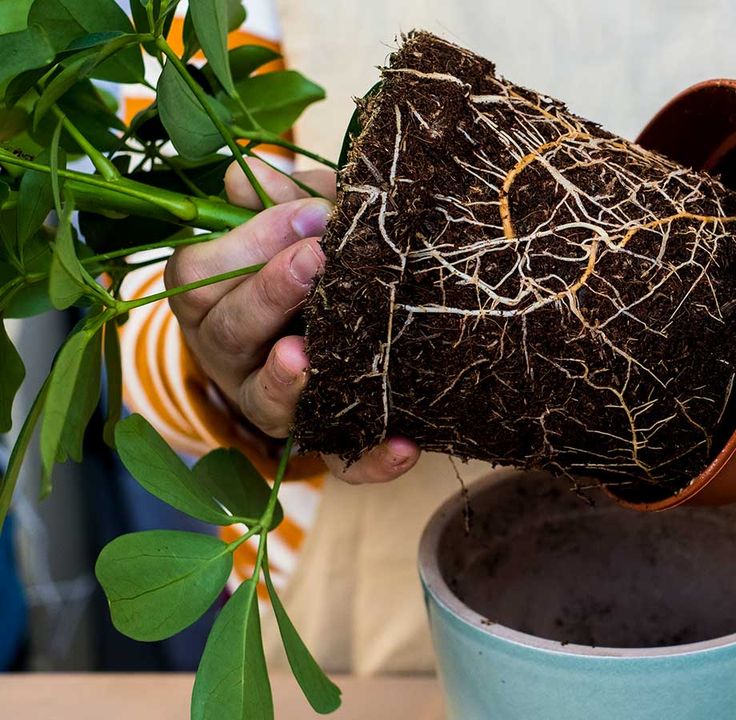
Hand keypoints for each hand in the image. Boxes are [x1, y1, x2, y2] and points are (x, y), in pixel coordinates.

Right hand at [166, 159, 420, 482]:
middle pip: (229, 331)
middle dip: (270, 293)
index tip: (309, 216)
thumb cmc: (313, 266)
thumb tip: (253, 175)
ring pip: (266, 402)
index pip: (199, 275)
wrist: (350, 337)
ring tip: (308, 353)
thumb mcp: (301, 227)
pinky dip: (372, 460)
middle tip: (317, 258)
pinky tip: (405, 445)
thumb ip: (284, 202)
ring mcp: (275, 408)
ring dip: (288, 380)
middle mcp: (232, 359)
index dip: (247, 243)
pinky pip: (343, 461)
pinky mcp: (326, 446)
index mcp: (212, 302)